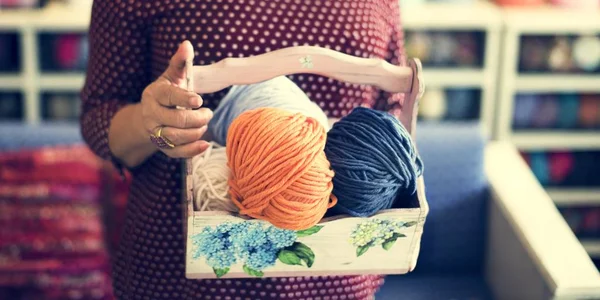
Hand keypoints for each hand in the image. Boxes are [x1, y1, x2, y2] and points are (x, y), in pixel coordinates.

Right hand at [140, 41, 211, 157]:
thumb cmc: (167, 92)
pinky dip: (193, 150)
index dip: (184, 99)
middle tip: (208, 113)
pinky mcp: (163, 147)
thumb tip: (187, 44)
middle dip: (197, 118)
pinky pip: (177, 153)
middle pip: (176, 121)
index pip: (169, 97)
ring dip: (196, 132)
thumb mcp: (172, 76)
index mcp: (154, 94)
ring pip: (176, 137)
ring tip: (205, 124)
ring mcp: (156, 132)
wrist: (150, 115)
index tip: (199, 100)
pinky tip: (205, 144)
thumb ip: (180, 62)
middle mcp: (152, 115)